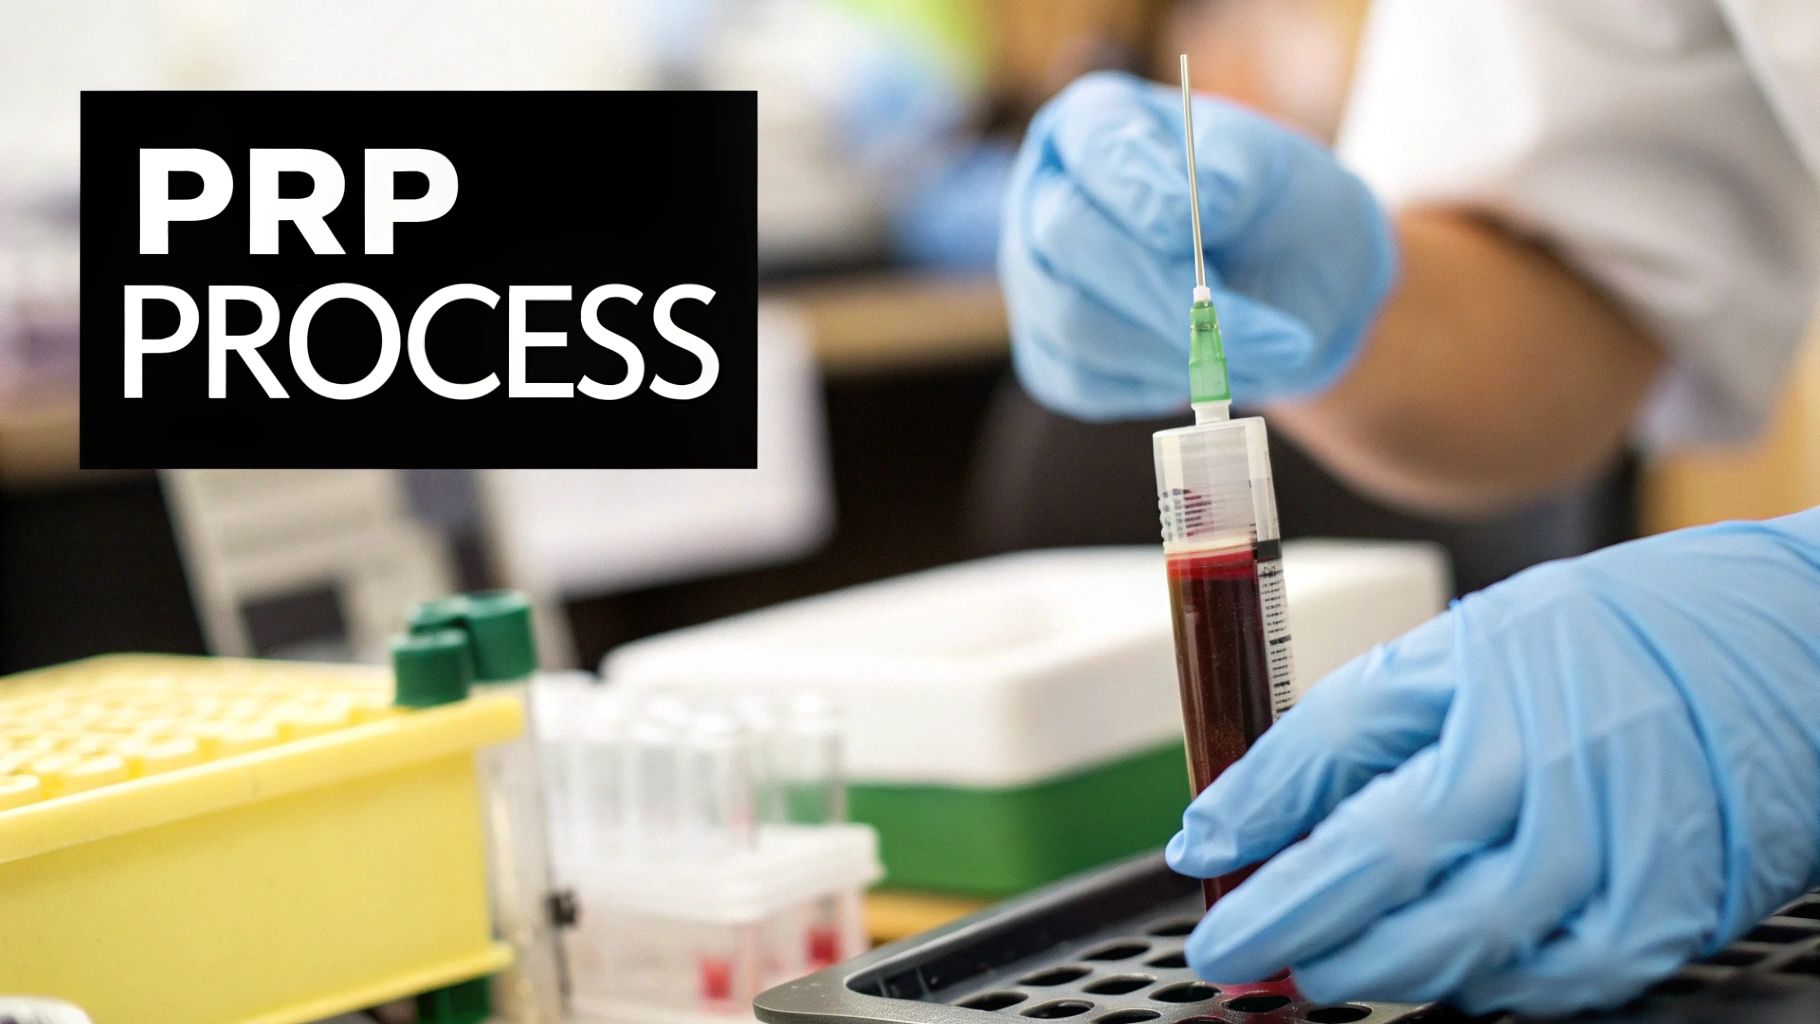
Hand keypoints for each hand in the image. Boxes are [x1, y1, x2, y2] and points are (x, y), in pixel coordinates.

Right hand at [998, 71, 1395, 420]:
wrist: (1282, 285)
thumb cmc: (1270, 210)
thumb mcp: (1274, 171)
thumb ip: (1236, 172)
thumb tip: (1204, 209)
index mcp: (1091, 127)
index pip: (1093, 146)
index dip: (1139, 188)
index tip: (1202, 226)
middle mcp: (1044, 199)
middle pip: (1065, 237)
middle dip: (1162, 288)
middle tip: (1248, 320)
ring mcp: (1037, 281)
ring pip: (1075, 320)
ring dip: (1175, 346)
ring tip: (1261, 348)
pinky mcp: (1051, 355)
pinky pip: (1087, 381)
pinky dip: (1160, 382)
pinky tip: (1212, 365)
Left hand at [1166, 509, 1819, 1014]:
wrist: (1781, 646)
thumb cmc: (1601, 639)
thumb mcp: (1454, 653)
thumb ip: (1341, 738)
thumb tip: (1232, 819)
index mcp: (1491, 710)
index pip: (1343, 794)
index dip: (1257, 843)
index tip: (1202, 880)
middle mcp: (1554, 785)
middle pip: (1396, 885)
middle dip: (1299, 930)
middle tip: (1241, 951)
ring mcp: (1620, 859)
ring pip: (1468, 949)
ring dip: (1376, 967)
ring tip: (1319, 963)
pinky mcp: (1668, 917)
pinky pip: (1556, 983)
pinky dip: (1483, 986)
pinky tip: (1436, 970)